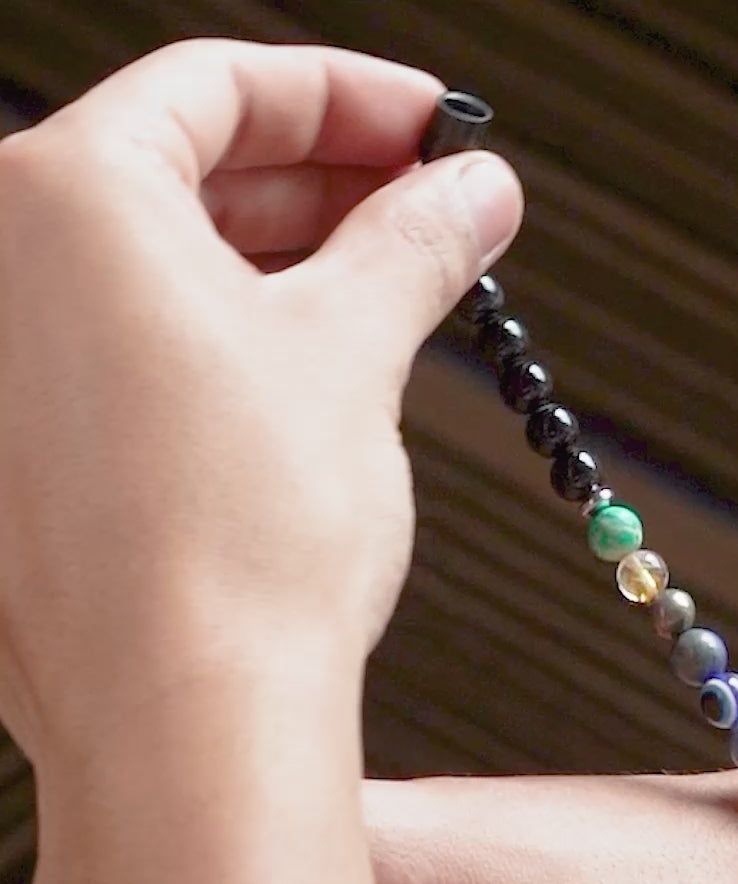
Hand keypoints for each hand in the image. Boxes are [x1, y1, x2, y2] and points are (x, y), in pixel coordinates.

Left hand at [0, 41, 521, 763]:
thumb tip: (473, 193)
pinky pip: (133, 356)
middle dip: (325, 186)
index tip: (434, 127)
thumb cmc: (238, 542)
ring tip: (395, 294)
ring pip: (158, 273)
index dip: (347, 97)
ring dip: (284, 268)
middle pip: (182, 176)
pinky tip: (315, 374)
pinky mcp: (30, 464)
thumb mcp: (354, 354)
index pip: (216, 87)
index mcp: (61, 200)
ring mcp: (5, 374)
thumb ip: (414, 246)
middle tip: (432, 211)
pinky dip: (228, 344)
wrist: (184, 724)